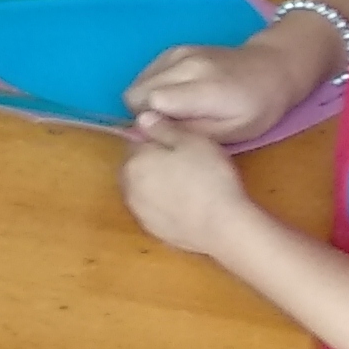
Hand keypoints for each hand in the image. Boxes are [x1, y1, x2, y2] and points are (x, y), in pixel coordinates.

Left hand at [120, 113, 253, 254]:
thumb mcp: (191, 141)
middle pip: (137, 166)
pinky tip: (186, 204)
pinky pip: (154, 210)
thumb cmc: (208, 176)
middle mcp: (128, 188)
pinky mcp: (152, 230)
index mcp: (134, 162)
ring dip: (157, 184)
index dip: (157, 139)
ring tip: (187, 184)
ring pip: (144, 189)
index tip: (179, 142)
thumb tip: (142, 118)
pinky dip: (164, 205)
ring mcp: (139, 212)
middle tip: (185, 162)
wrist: (221, 226)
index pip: (136, 141)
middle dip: (154, 162)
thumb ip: (163, 128)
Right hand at [124, 35, 309, 144]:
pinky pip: (146, 72)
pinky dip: (151, 87)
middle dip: (143, 113)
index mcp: (204, 88)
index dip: (149, 122)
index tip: (166, 132)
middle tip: (170, 124)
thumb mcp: (233, 132)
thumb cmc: (258, 107)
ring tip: (174, 110)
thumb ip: (190, 132)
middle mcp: (185, 65)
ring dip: (146, 100)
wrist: (273, 67)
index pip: (150, 102)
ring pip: (136, 82)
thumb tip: (150, 129)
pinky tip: (174, 95)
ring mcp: (178, 53)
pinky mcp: (174, 49)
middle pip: (135, 92)